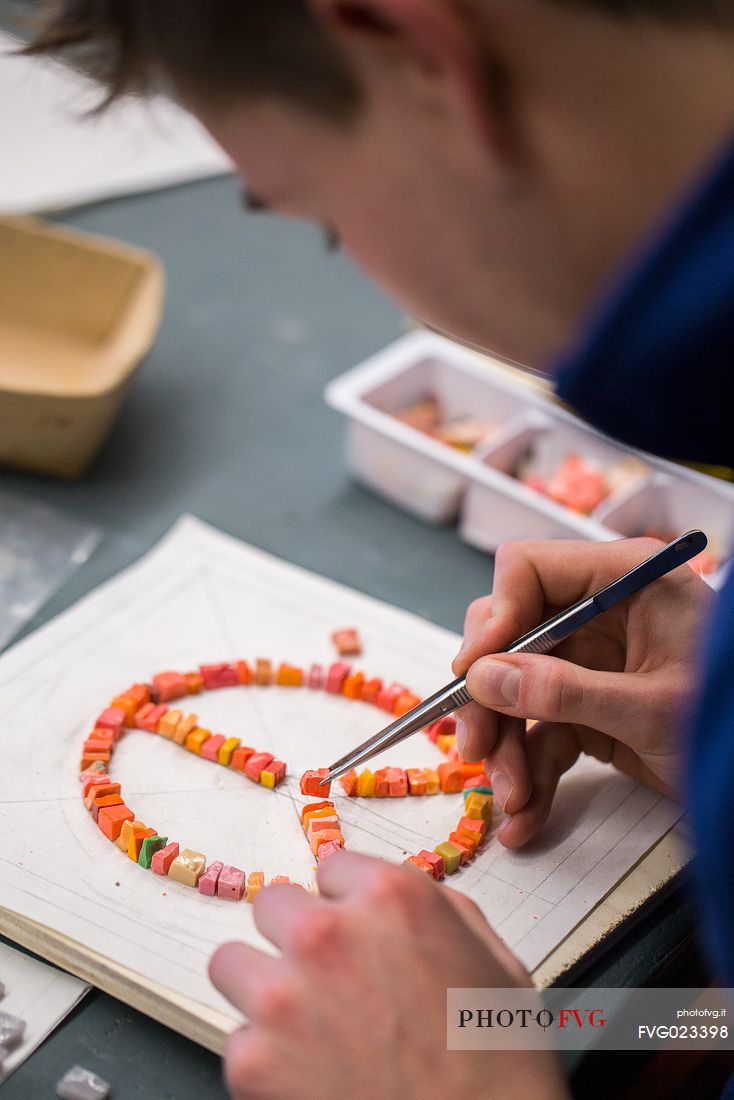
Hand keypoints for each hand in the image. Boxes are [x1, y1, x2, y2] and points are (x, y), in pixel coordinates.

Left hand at [210, 853, 568, 1099]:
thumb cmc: (498, 1062)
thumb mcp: (491, 958)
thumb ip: (435, 911)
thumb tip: (393, 901)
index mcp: (389, 898)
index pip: (333, 869)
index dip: (349, 905)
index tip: (356, 932)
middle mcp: (327, 934)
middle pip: (274, 905)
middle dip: (298, 936)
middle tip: (326, 976)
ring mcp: (282, 997)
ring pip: (233, 962)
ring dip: (264, 985)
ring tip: (302, 1021)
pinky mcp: (253, 1063)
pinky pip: (238, 1039)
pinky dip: (266, 1058)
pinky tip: (311, 1074)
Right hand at [453, 537, 712, 847]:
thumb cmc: (731, 723)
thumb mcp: (650, 709)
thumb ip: (565, 691)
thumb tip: (483, 678)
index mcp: (623, 582)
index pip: (529, 570)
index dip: (495, 615)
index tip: (474, 671)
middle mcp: (599, 614)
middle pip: (510, 636)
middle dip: (490, 696)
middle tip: (476, 745)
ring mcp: (591, 662)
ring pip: (517, 691)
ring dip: (507, 747)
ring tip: (512, 798)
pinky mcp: (589, 708)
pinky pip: (542, 732)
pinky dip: (531, 772)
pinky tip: (526, 816)